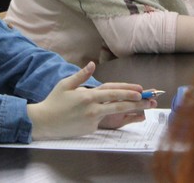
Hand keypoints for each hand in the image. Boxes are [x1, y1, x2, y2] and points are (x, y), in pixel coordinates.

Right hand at [27, 62, 152, 140]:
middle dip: (136, 103)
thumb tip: (92, 64)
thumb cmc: (54, 101)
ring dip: (130, 111)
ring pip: (113, 114)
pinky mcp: (90, 129)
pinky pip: (101, 120)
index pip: (111, 93)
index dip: (126, 92)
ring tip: (143, 110)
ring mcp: (92, 120)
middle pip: (118, 105)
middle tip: (149, 101)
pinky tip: (101, 112)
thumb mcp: (65, 84)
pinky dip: (105, 115)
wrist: (44, 122)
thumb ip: (81, 75)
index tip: (139, 91)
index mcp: (87, 96)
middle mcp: (92, 109)